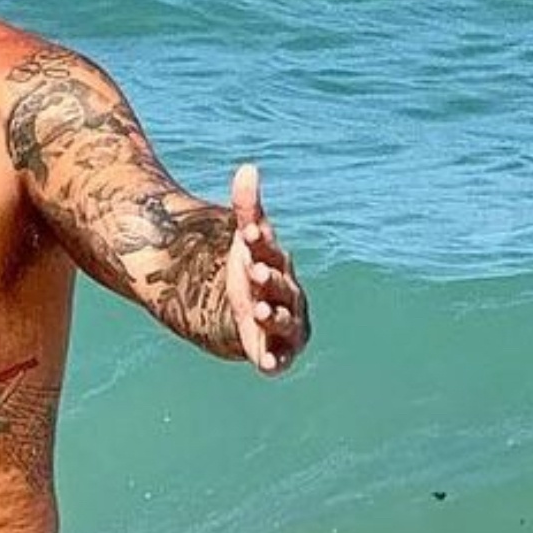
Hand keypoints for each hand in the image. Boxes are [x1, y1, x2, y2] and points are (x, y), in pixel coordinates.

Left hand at [225, 163, 309, 374]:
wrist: (244, 314)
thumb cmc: (251, 274)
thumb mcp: (245, 242)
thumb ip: (247, 208)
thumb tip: (248, 167)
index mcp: (280, 267)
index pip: (271, 252)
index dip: (260, 244)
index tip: (247, 234)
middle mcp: (288, 297)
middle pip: (282, 287)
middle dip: (270, 280)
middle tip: (253, 272)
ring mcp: (284, 326)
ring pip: (283, 321)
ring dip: (273, 316)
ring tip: (257, 310)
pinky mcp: (277, 353)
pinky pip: (280, 359)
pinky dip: (276, 361)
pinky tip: (267, 365)